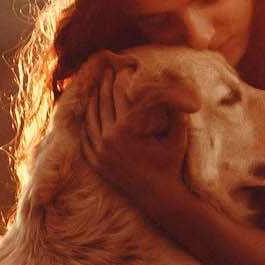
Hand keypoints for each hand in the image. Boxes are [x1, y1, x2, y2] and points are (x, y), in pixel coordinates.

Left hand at [81, 61, 190, 208]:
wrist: (159, 197)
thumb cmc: (171, 165)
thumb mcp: (178, 136)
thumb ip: (176, 110)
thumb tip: (176, 85)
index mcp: (129, 128)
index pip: (120, 93)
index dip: (121, 77)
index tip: (124, 67)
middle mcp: (110, 138)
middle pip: (103, 101)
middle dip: (105, 83)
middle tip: (108, 70)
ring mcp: (100, 152)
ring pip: (91, 117)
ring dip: (94, 100)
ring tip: (98, 88)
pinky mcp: (96, 163)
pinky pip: (85, 136)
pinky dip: (86, 122)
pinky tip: (89, 113)